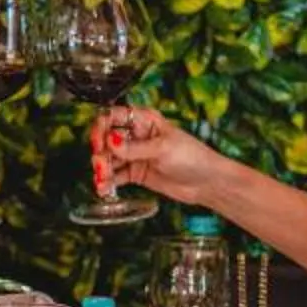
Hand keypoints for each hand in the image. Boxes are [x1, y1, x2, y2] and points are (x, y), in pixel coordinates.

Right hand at [88, 105, 222, 209]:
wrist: (207, 182)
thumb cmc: (192, 157)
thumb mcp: (163, 149)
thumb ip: (135, 148)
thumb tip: (110, 142)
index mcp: (143, 120)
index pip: (113, 116)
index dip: (101, 127)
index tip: (100, 143)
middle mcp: (136, 135)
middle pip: (106, 139)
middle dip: (100, 152)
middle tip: (101, 166)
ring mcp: (134, 155)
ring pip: (108, 159)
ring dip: (102, 170)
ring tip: (102, 182)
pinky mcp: (135, 173)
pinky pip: (115, 176)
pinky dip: (108, 182)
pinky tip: (104, 189)